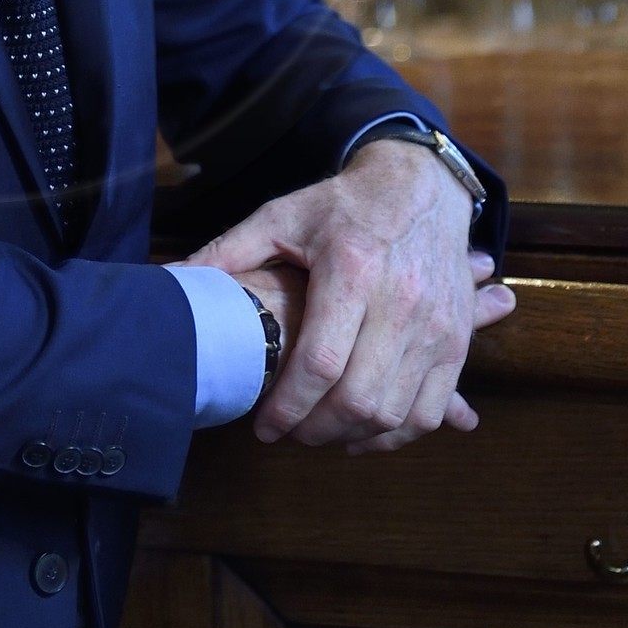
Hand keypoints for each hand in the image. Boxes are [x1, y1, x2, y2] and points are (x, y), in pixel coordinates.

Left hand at [182, 140, 515, 453]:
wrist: (421, 189)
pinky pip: (428, 410)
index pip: (320, 363)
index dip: (288, 407)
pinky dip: (395, 435)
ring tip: (318, 432)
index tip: (263, 426)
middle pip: (359, 399)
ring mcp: (435, 326)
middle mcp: (400, 302)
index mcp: (351, 271)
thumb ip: (228, 252)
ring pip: (395, 414)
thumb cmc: (343, 206)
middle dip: (314, 430)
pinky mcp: (455, 341)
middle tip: (287, 432)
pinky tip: (362, 432)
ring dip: (351, 438)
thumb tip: (172, 281)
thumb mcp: (281, 217)